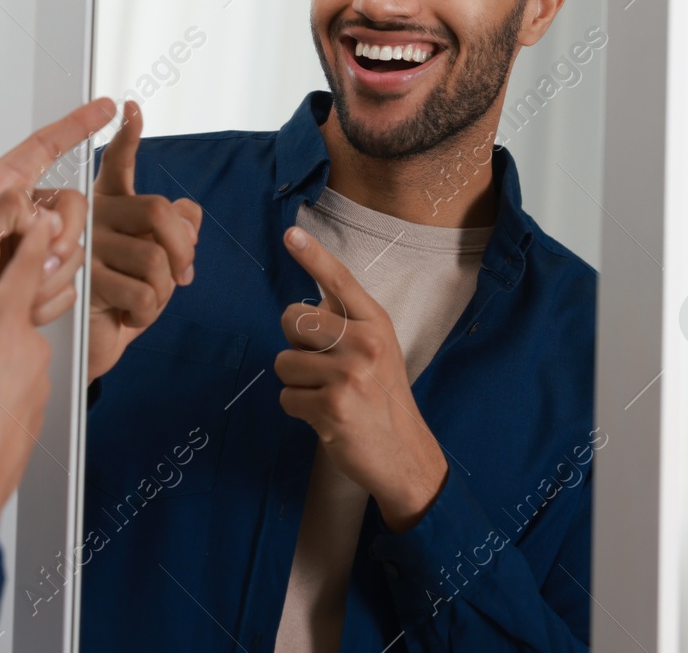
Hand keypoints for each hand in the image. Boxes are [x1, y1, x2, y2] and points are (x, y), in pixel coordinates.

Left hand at [0, 99, 112, 379]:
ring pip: (75, 248)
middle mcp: (18, 215)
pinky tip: (21, 303)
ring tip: (13, 288)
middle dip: (60, 238)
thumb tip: (43, 212)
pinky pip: (70, 283)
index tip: (105, 108)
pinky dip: (48, 297)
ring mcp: (31, 247)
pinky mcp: (40, 277)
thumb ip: (7, 210)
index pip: (44, 147)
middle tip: (34, 261)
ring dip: (48, 275)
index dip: (77, 125)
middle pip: (72, 206)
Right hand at [87, 99, 201, 381]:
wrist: (92, 344)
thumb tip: (191, 212)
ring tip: (145, 300)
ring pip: (156, 260)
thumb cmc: (121, 297)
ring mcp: (85, 247)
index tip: (131, 107)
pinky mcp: (83, 281)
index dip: (128, 134)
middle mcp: (93, 218)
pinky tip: (128, 314)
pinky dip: (148, 314)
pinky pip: (144, 294)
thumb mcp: (157, 262)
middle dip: (186, 248)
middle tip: (185, 274)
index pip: (118, 162)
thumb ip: (176, 231)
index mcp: (109, 206)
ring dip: (165, 292)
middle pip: (159, 212)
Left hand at [274, 225, 447, 531]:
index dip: (312, 255)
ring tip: (327, 394)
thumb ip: (345, 325)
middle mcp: (364, 343)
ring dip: (297, 383)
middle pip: (292, 319)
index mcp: (375, 322)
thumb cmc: (382, 396)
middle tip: (322, 367)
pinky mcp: (331, 407)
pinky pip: (286, 397)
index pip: (339, 281)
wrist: (405, 453)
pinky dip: (298, 409)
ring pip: (283, 362)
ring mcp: (348, 375)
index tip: (290, 233)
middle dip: (295, 344)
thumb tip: (298, 312)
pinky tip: (325, 416)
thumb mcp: (377, 349)